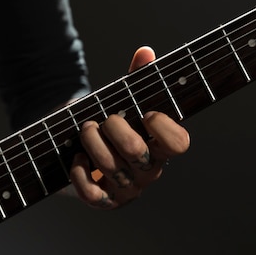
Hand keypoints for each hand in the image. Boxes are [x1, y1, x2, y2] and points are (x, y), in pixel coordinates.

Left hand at [69, 46, 189, 208]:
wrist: (81, 150)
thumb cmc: (110, 125)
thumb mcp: (123, 100)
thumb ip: (136, 79)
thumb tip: (145, 52)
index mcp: (161, 146)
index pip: (179, 143)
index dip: (163, 126)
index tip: (145, 112)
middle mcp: (148, 170)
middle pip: (137, 151)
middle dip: (114, 127)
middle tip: (103, 119)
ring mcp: (127, 189)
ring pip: (111, 168)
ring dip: (91, 142)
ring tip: (85, 129)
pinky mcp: (103, 202)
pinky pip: (92, 195)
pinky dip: (80, 174)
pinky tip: (77, 158)